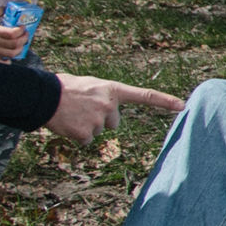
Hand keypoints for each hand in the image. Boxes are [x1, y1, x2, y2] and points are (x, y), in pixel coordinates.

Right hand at [0, 12, 28, 58]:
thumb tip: (7, 8)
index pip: (12, 33)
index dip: (21, 30)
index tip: (23, 27)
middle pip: (15, 44)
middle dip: (24, 39)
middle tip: (25, 34)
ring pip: (12, 54)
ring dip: (20, 48)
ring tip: (21, 43)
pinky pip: (4, 62)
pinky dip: (10, 59)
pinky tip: (11, 53)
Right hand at [48, 74, 181, 144]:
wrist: (42, 95)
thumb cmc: (63, 87)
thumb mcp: (89, 85)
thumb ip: (103, 97)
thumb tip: (105, 115)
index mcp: (112, 90)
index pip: (144, 96)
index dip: (164, 102)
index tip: (182, 105)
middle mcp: (110, 105)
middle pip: (113, 123)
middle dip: (100, 119)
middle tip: (82, 108)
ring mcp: (99, 121)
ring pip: (98, 132)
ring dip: (86, 126)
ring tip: (72, 113)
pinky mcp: (86, 134)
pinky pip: (85, 141)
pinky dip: (76, 136)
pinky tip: (67, 124)